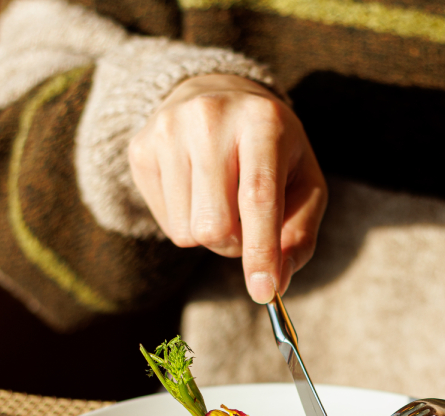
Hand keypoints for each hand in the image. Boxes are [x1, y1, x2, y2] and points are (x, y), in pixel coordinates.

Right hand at [128, 74, 326, 302]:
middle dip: (235, 245)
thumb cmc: (272, 151)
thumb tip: (276, 284)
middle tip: (247, 224)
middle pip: (215, 226)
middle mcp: (210, 118)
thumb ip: (299, 236)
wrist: (217, 95)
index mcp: (262, 121)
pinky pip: (166, 224)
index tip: (264, 292)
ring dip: (211, 235)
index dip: (260, 251)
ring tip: (222, 201)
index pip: (258, 198)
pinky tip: (196, 191)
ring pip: (187, 232)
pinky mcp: (140, 149)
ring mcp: (168, 130)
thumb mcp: (304, 184)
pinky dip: (187, 223)